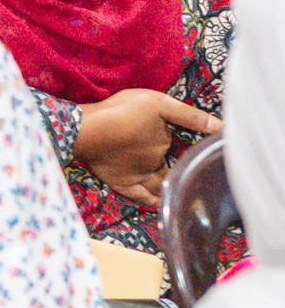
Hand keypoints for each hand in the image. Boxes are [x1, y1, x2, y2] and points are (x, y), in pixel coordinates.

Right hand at [73, 90, 218, 206]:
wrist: (86, 129)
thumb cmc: (121, 112)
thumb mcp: (157, 103)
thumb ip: (188, 115)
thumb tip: (221, 127)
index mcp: (162, 145)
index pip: (172, 147)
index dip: (175, 145)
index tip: (189, 152)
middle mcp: (153, 164)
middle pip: (166, 168)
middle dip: (177, 170)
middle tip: (192, 178)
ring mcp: (136, 176)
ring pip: (158, 186)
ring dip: (170, 190)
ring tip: (184, 196)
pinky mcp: (120, 183)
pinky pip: (140, 197)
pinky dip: (151, 201)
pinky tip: (158, 204)